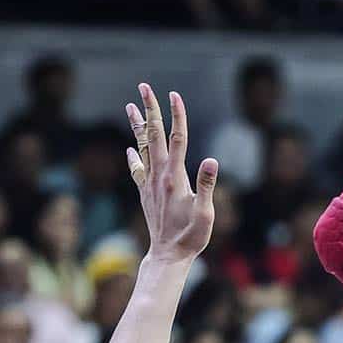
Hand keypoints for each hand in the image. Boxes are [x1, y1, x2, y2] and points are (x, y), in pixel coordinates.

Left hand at [124, 84, 217, 263]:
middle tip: (144, 87)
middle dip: (150, 110)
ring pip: (142, 147)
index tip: (174, 94)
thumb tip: (212, 160)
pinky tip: (130, 147)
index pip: (177, 138)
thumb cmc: (191, 237)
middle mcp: (159, 176)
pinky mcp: (145, 194)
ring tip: (130, 106)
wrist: (167, 255)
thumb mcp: (206, 214)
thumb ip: (207, 186)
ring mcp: (149, 184)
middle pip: (154, 135)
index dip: (176, 115)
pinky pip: (137, 169)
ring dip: (137, 125)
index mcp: (175, 178)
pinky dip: (133, 155)